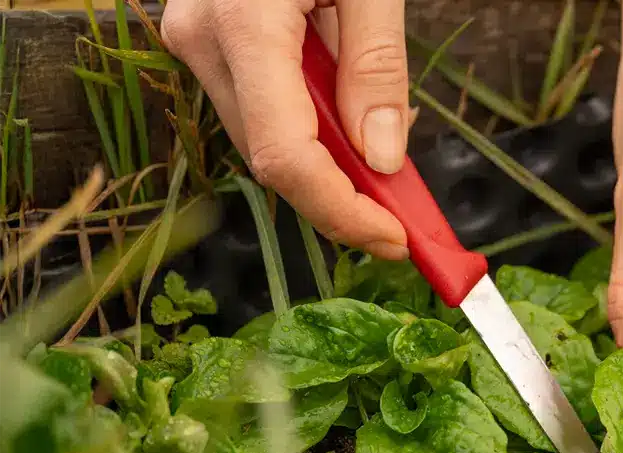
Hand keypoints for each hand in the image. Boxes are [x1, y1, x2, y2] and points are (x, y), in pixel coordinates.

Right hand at [163, 0, 410, 259]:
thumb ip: (376, 65)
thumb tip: (381, 158)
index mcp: (244, 24)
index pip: (286, 155)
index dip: (341, 210)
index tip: (394, 238)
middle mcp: (204, 41)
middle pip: (273, 158)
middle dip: (341, 199)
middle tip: (404, 219)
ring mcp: (197, 41)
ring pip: (264, 139)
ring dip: (328, 165)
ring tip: (387, 165)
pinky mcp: (208, 41)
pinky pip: (259, 108)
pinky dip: (310, 129)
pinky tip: (351, 118)